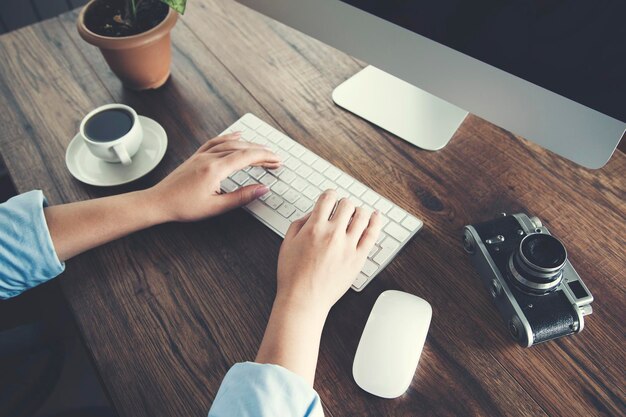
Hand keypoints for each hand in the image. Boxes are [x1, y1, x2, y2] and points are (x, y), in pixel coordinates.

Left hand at [147, 132, 280, 221]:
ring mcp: (202, 155)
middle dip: (261, 152)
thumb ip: (242, 196)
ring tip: (262, 149)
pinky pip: (216, 141)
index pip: (247, 157)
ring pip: (230, 143)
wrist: (158, 202)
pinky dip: (230, 137)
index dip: (265, 157)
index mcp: (215, 169)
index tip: (277, 160)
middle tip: (275, 158)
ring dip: (249, 145)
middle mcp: (209, 157)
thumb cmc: (183, 207)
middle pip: (242, 148)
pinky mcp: (196, 156)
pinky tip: (237, 136)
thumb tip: (262, 188)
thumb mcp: (216, 206)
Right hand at [276, 189, 381, 313]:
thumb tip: (313, 213)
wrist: (303, 300)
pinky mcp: (358, 258)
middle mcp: (333, 234)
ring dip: (359, 211)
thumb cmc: (293, 275)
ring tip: (356, 214)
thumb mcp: (287, 243)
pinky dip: (376, 222)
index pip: (328, 197)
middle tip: (342, 210)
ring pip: (362, 215)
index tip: (330, 198)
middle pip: (347, 204)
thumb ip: (300, 223)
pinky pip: (372, 234)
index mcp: (314, 228)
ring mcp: (348, 246)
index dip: (330, 195)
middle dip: (343, 204)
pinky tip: (376, 217)